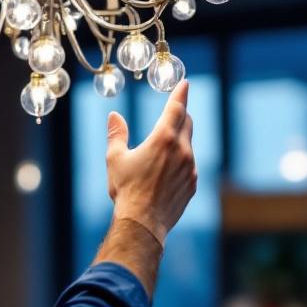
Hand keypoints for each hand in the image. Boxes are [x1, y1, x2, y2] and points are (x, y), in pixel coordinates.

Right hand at [104, 80, 196, 245]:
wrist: (143, 223)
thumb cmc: (126, 190)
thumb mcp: (115, 159)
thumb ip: (116, 134)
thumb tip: (114, 116)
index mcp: (164, 139)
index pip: (176, 108)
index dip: (181, 94)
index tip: (185, 83)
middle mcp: (182, 150)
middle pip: (187, 123)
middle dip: (181, 114)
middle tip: (174, 111)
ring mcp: (190, 168)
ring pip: (189, 145)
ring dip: (179, 141)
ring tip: (161, 151)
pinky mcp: (192, 184)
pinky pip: (189, 165)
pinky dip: (181, 161)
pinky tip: (165, 172)